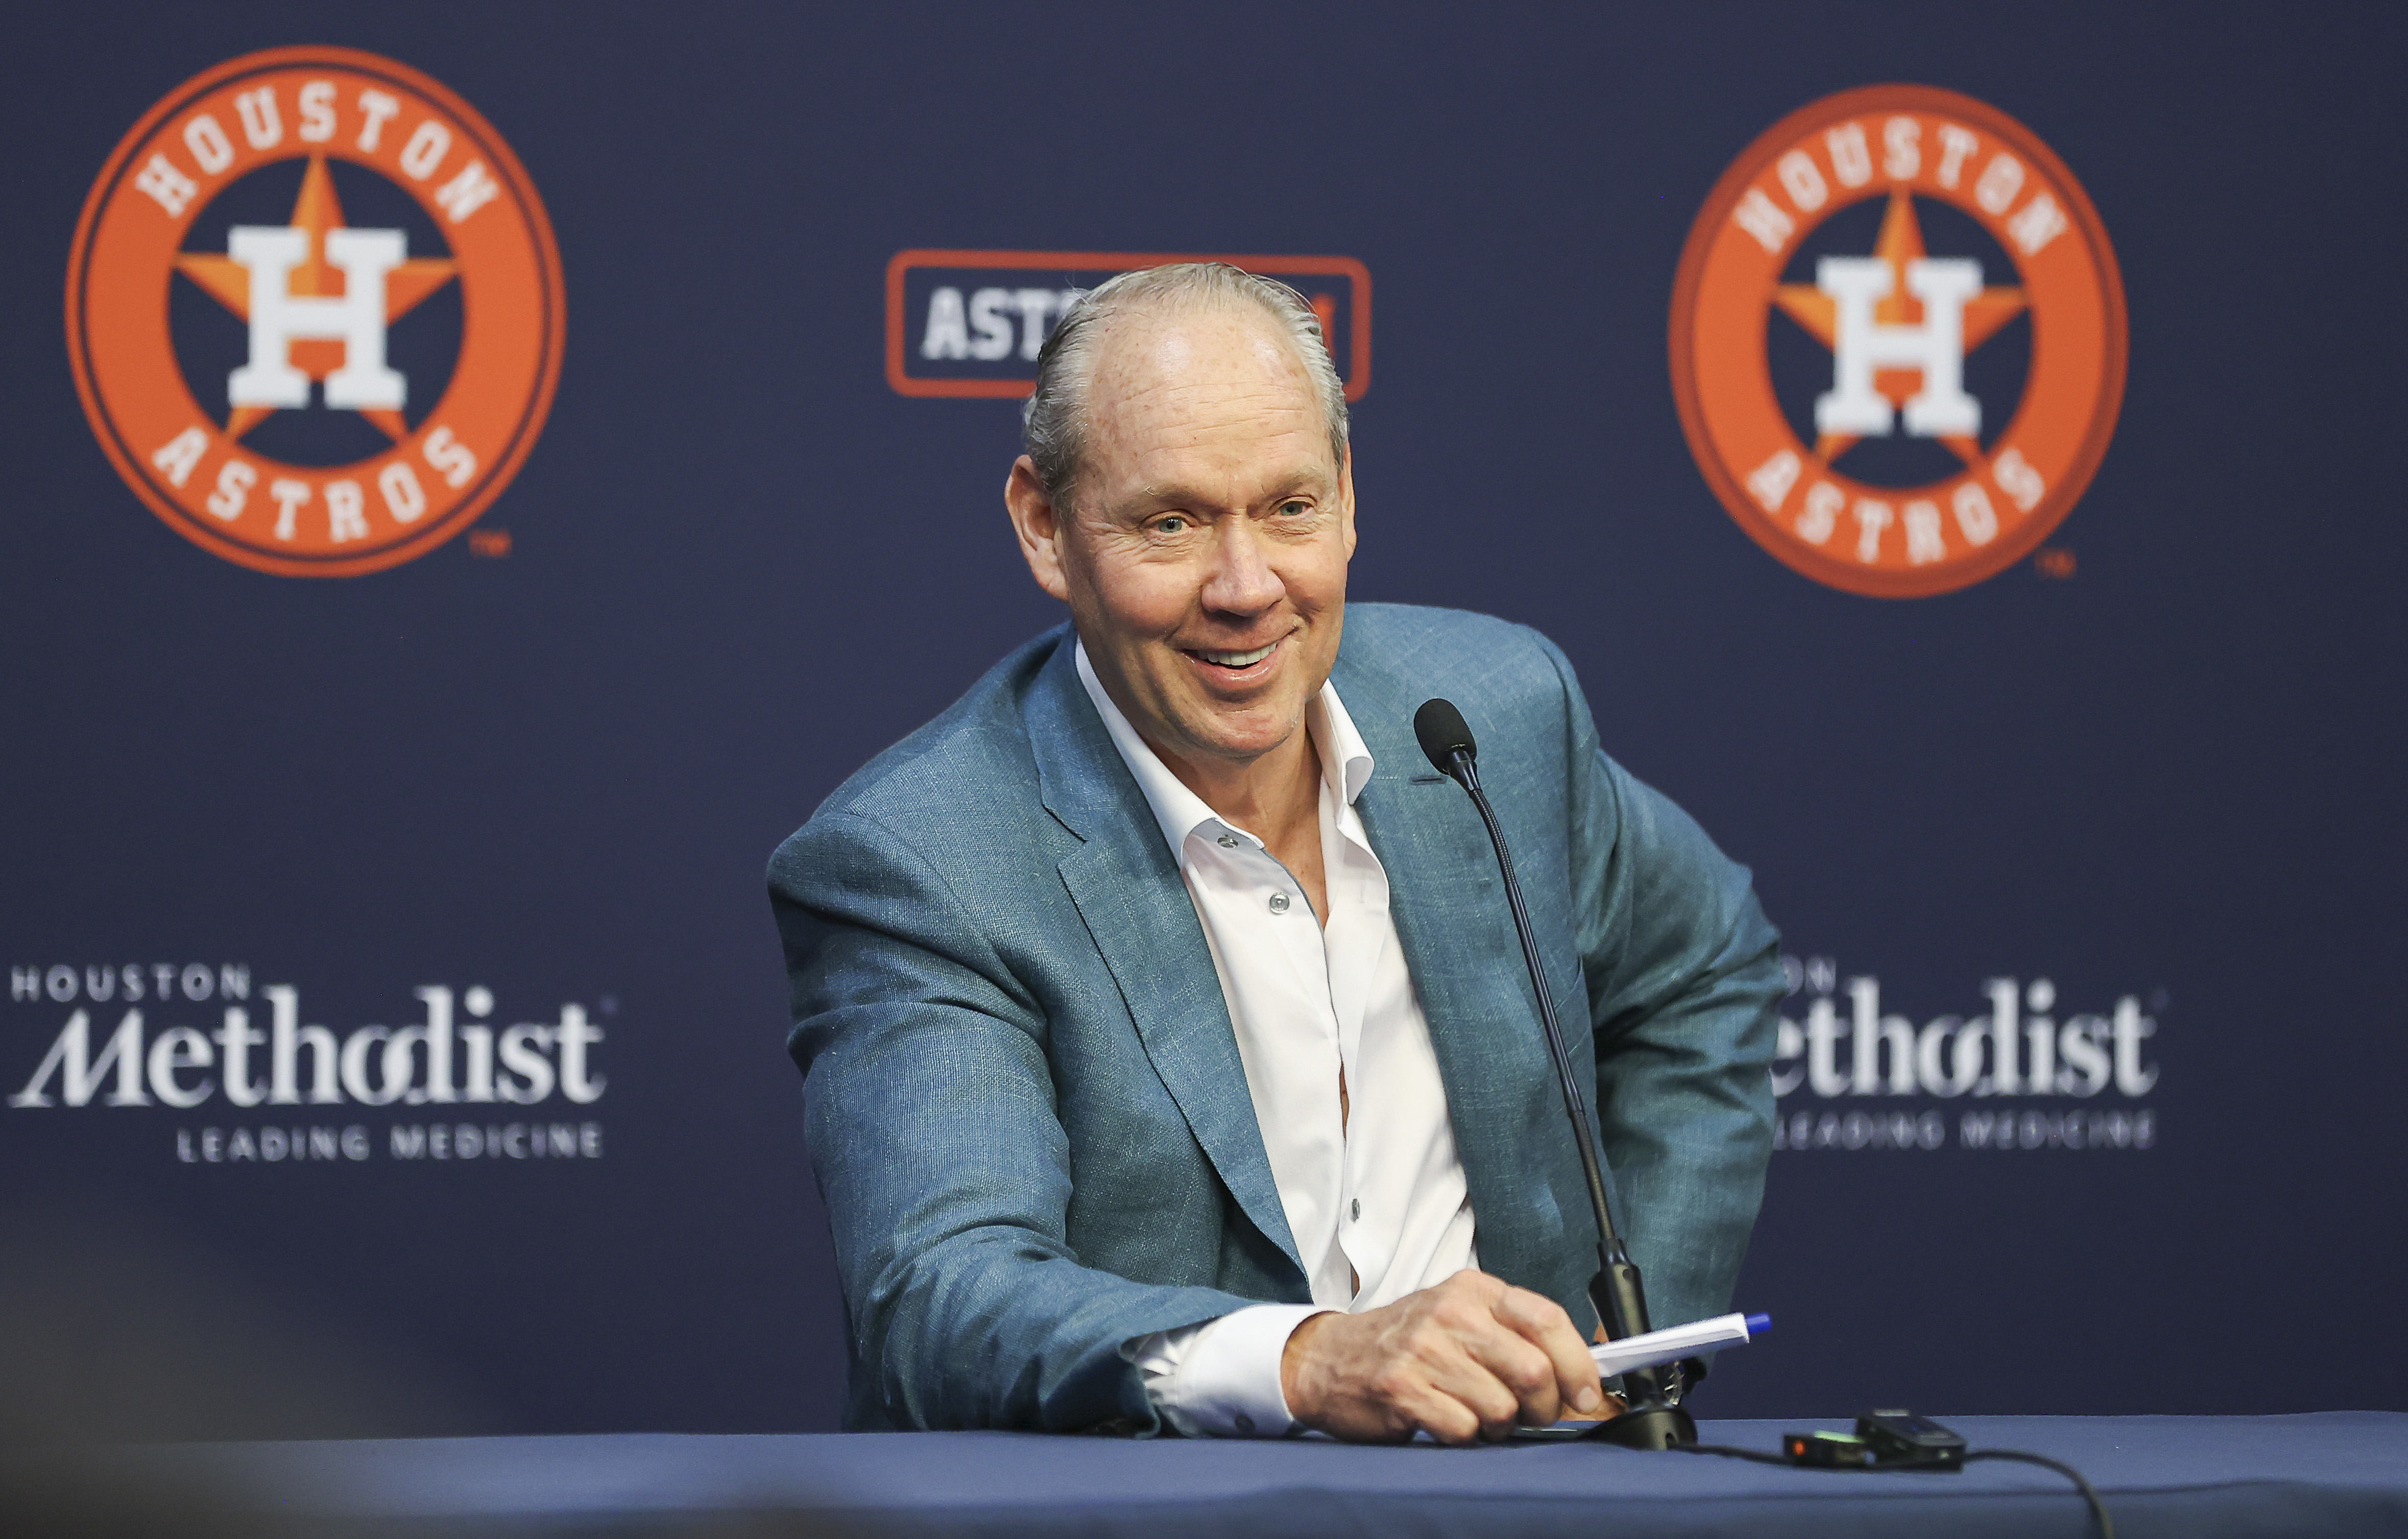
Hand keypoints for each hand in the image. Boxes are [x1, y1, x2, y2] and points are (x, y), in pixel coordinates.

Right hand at [1279, 1270, 1617, 1443]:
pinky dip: (1464, 1437)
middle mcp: (1451, 1313)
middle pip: (1533, 1371)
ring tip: (1474, 1412)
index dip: (1578, 1363)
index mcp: (1473, 1290)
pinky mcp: (1403, 1389)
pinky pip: (1464, 1430)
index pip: (1547, 1319)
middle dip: (1542, 1407)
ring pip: (1502, 1408)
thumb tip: (1581, 1373)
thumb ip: (1515, 1335)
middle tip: (1527, 1414)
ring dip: (1498, 1425)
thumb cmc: (1407, 1342)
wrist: (1330, 1358)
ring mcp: (1424, 1350)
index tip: (1586, 1393)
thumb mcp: (1461, 1317)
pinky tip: (1445, 1419)